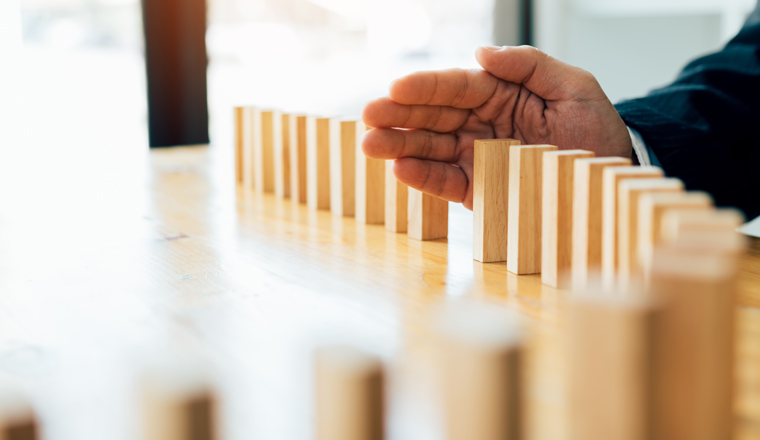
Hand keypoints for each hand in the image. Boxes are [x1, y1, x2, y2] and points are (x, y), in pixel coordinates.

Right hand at [361, 45, 631, 209]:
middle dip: (399, 116)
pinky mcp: (479, 188)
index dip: (426, 87)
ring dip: (400, 146)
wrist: (611, 178)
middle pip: (434, 116)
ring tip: (370, 145)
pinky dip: (424, 177)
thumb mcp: (574, 87)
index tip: (397, 87)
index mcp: (500, 93)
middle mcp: (482, 123)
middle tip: (368, 117)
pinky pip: (447, 181)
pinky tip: (400, 170)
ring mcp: (477, 156)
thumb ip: (530, 65)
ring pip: (431, 148)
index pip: (456, 87)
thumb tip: (481, 53)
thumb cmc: (596, 129)